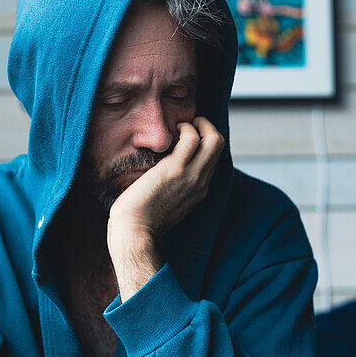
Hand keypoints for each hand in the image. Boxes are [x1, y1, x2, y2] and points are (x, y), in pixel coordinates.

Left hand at [106, 116, 223, 298]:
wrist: (135, 233)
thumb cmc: (141, 220)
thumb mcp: (165, 202)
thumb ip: (172, 188)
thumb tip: (162, 173)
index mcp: (199, 190)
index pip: (213, 158)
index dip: (203, 141)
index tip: (187, 135)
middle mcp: (201, 182)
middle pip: (220, 145)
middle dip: (207, 126)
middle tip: (188, 124)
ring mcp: (191, 176)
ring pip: (214, 139)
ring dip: (198, 124)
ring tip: (180, 126)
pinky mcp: (176, 169)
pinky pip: (191, 137)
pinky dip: (185, 127)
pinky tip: (171, 131)